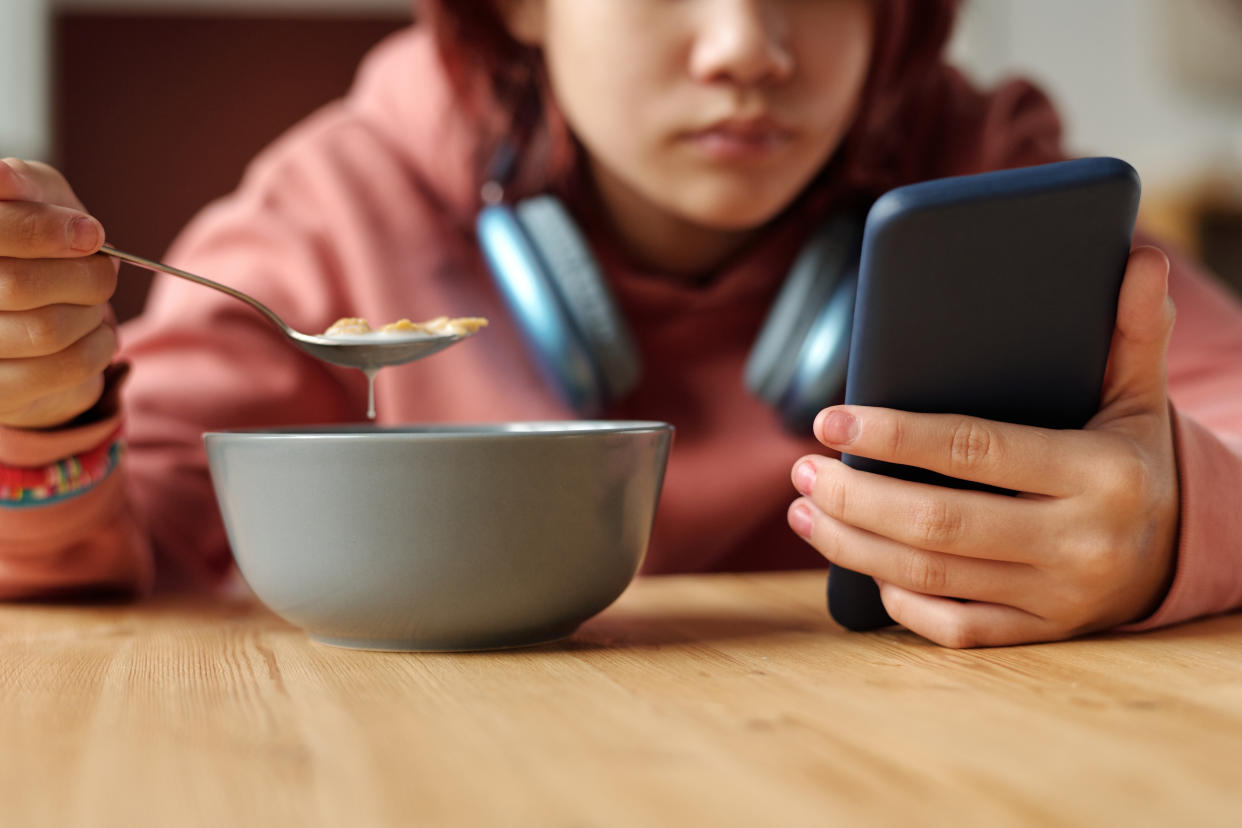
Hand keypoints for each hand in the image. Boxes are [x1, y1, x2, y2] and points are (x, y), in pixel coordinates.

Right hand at [0, 158, 117, 428]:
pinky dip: (99, 348)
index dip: (45, 232)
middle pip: (17, 286)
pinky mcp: (2, 396)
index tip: (92, 234)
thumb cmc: (38, 242)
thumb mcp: (35, 198)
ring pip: (47, 330)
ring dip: (92, 312)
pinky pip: (65, 370)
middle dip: (82, 275)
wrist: (41, 311)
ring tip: (93, 302)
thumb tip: (3, 178)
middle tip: (102, 270)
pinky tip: (96, 334)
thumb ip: (22, 186)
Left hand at [788, 246, 1178, 646]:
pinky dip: (901, 601)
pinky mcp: (1041, 633)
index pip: (976, 449)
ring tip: (804, 511)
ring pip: (933, 577)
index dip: (894, 436)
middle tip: (802, 470)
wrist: (1183, 551)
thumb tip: (1137, 255)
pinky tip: (862, 566)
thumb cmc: (1133, 458)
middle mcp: (1080, 542)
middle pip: (939, 522)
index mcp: (1100, 473)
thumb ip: (1133, 329)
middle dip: (855, 497)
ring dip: (854, 545)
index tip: (831, 419)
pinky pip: (956, 629)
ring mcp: (1058, 597)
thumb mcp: (1139, 394)